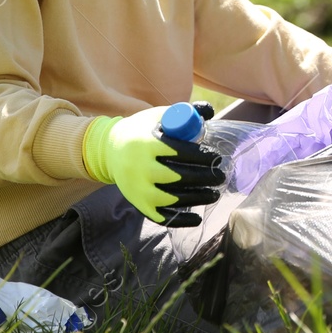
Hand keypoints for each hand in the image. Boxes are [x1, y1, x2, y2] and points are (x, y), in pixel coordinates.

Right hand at [82, 108, 226, 225]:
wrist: (110, 151)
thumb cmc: (142, 131)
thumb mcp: (159, 116)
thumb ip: (184, 112)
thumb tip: (210, 111)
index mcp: (145, 144)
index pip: (178, 152)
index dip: (201, 156)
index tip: (216, 157)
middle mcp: (140, 169)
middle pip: (178, 177)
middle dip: (204, 178)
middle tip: (221, 176)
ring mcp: (138, 190)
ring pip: (172, 199)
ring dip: (198, 198)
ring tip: (215, 193)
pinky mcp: (138, 204)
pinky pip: (161, 217)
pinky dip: (180, 220)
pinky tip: (197, 217)